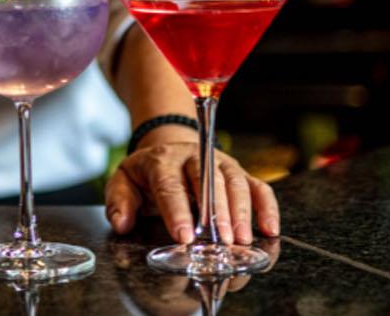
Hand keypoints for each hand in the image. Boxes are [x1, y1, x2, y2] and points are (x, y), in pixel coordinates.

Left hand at [104, 135, 279, 244]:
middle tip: (221, 241)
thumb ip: (119, 202)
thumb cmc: (148, 172)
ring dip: (241, 212)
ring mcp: (219, 163)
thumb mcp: (123, 181)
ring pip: (235, 182)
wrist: (169, 147)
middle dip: (216, 213)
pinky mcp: (239, 172)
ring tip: (241, 240)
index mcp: (162, 161)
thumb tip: (122, 223)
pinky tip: (270, 229)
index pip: (170, 185)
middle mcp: (194, 158)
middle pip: (208, 181)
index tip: (185, 236)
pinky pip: (258, 186)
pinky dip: (267, 207)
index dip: (178, 211)